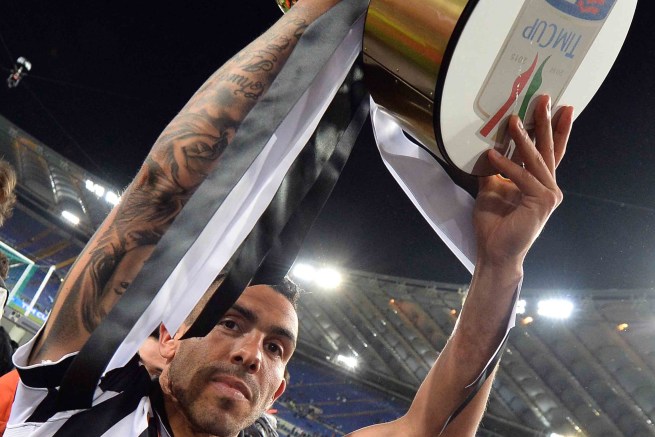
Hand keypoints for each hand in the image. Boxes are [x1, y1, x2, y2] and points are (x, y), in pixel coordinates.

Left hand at [473, 95, 573, 266]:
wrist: (495, 251)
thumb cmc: (494, 224)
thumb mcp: (492, 189)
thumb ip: (494, 170)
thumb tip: (486, 148)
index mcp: (539, 183)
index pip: (548, 151)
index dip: (554, 129)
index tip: (558, 106)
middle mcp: (549, 187)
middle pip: (547, 149)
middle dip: (545, 123)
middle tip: (543, 99)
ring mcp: (548, 195)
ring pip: (535, 161)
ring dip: (523, 139)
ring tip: (512, 120)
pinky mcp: (541, 203)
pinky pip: (521, 178)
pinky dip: (506, 166)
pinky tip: (492, 154)